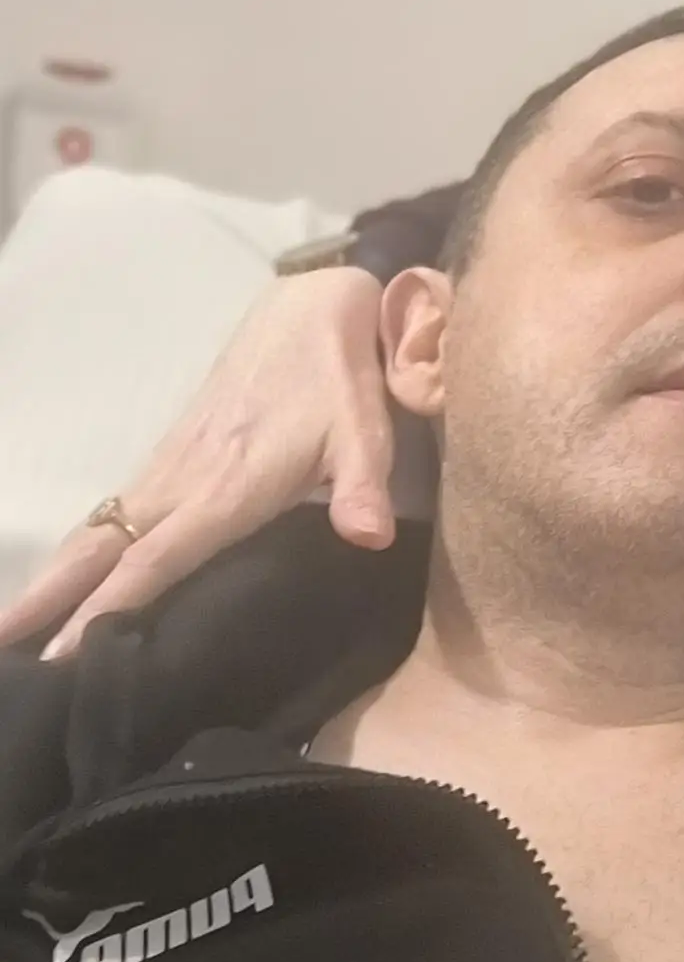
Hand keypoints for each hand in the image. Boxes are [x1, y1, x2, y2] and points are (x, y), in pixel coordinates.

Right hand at [0, 268, 395, 657]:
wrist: (310, 309)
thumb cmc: (339, 378)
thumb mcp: (365, 431)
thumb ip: (364, 487)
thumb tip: (369, 537)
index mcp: (227, 485)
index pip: (155, 558)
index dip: (108, 606)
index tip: (61, 652)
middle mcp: (183, 479)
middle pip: (101, 548)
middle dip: (47, 597)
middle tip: (0, 647)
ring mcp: (171, 464)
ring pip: (99, 529)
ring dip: (54, 576)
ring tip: (15, 628)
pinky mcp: (173, 451)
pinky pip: (115, 509)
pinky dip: (83, 549)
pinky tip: (70, 576)